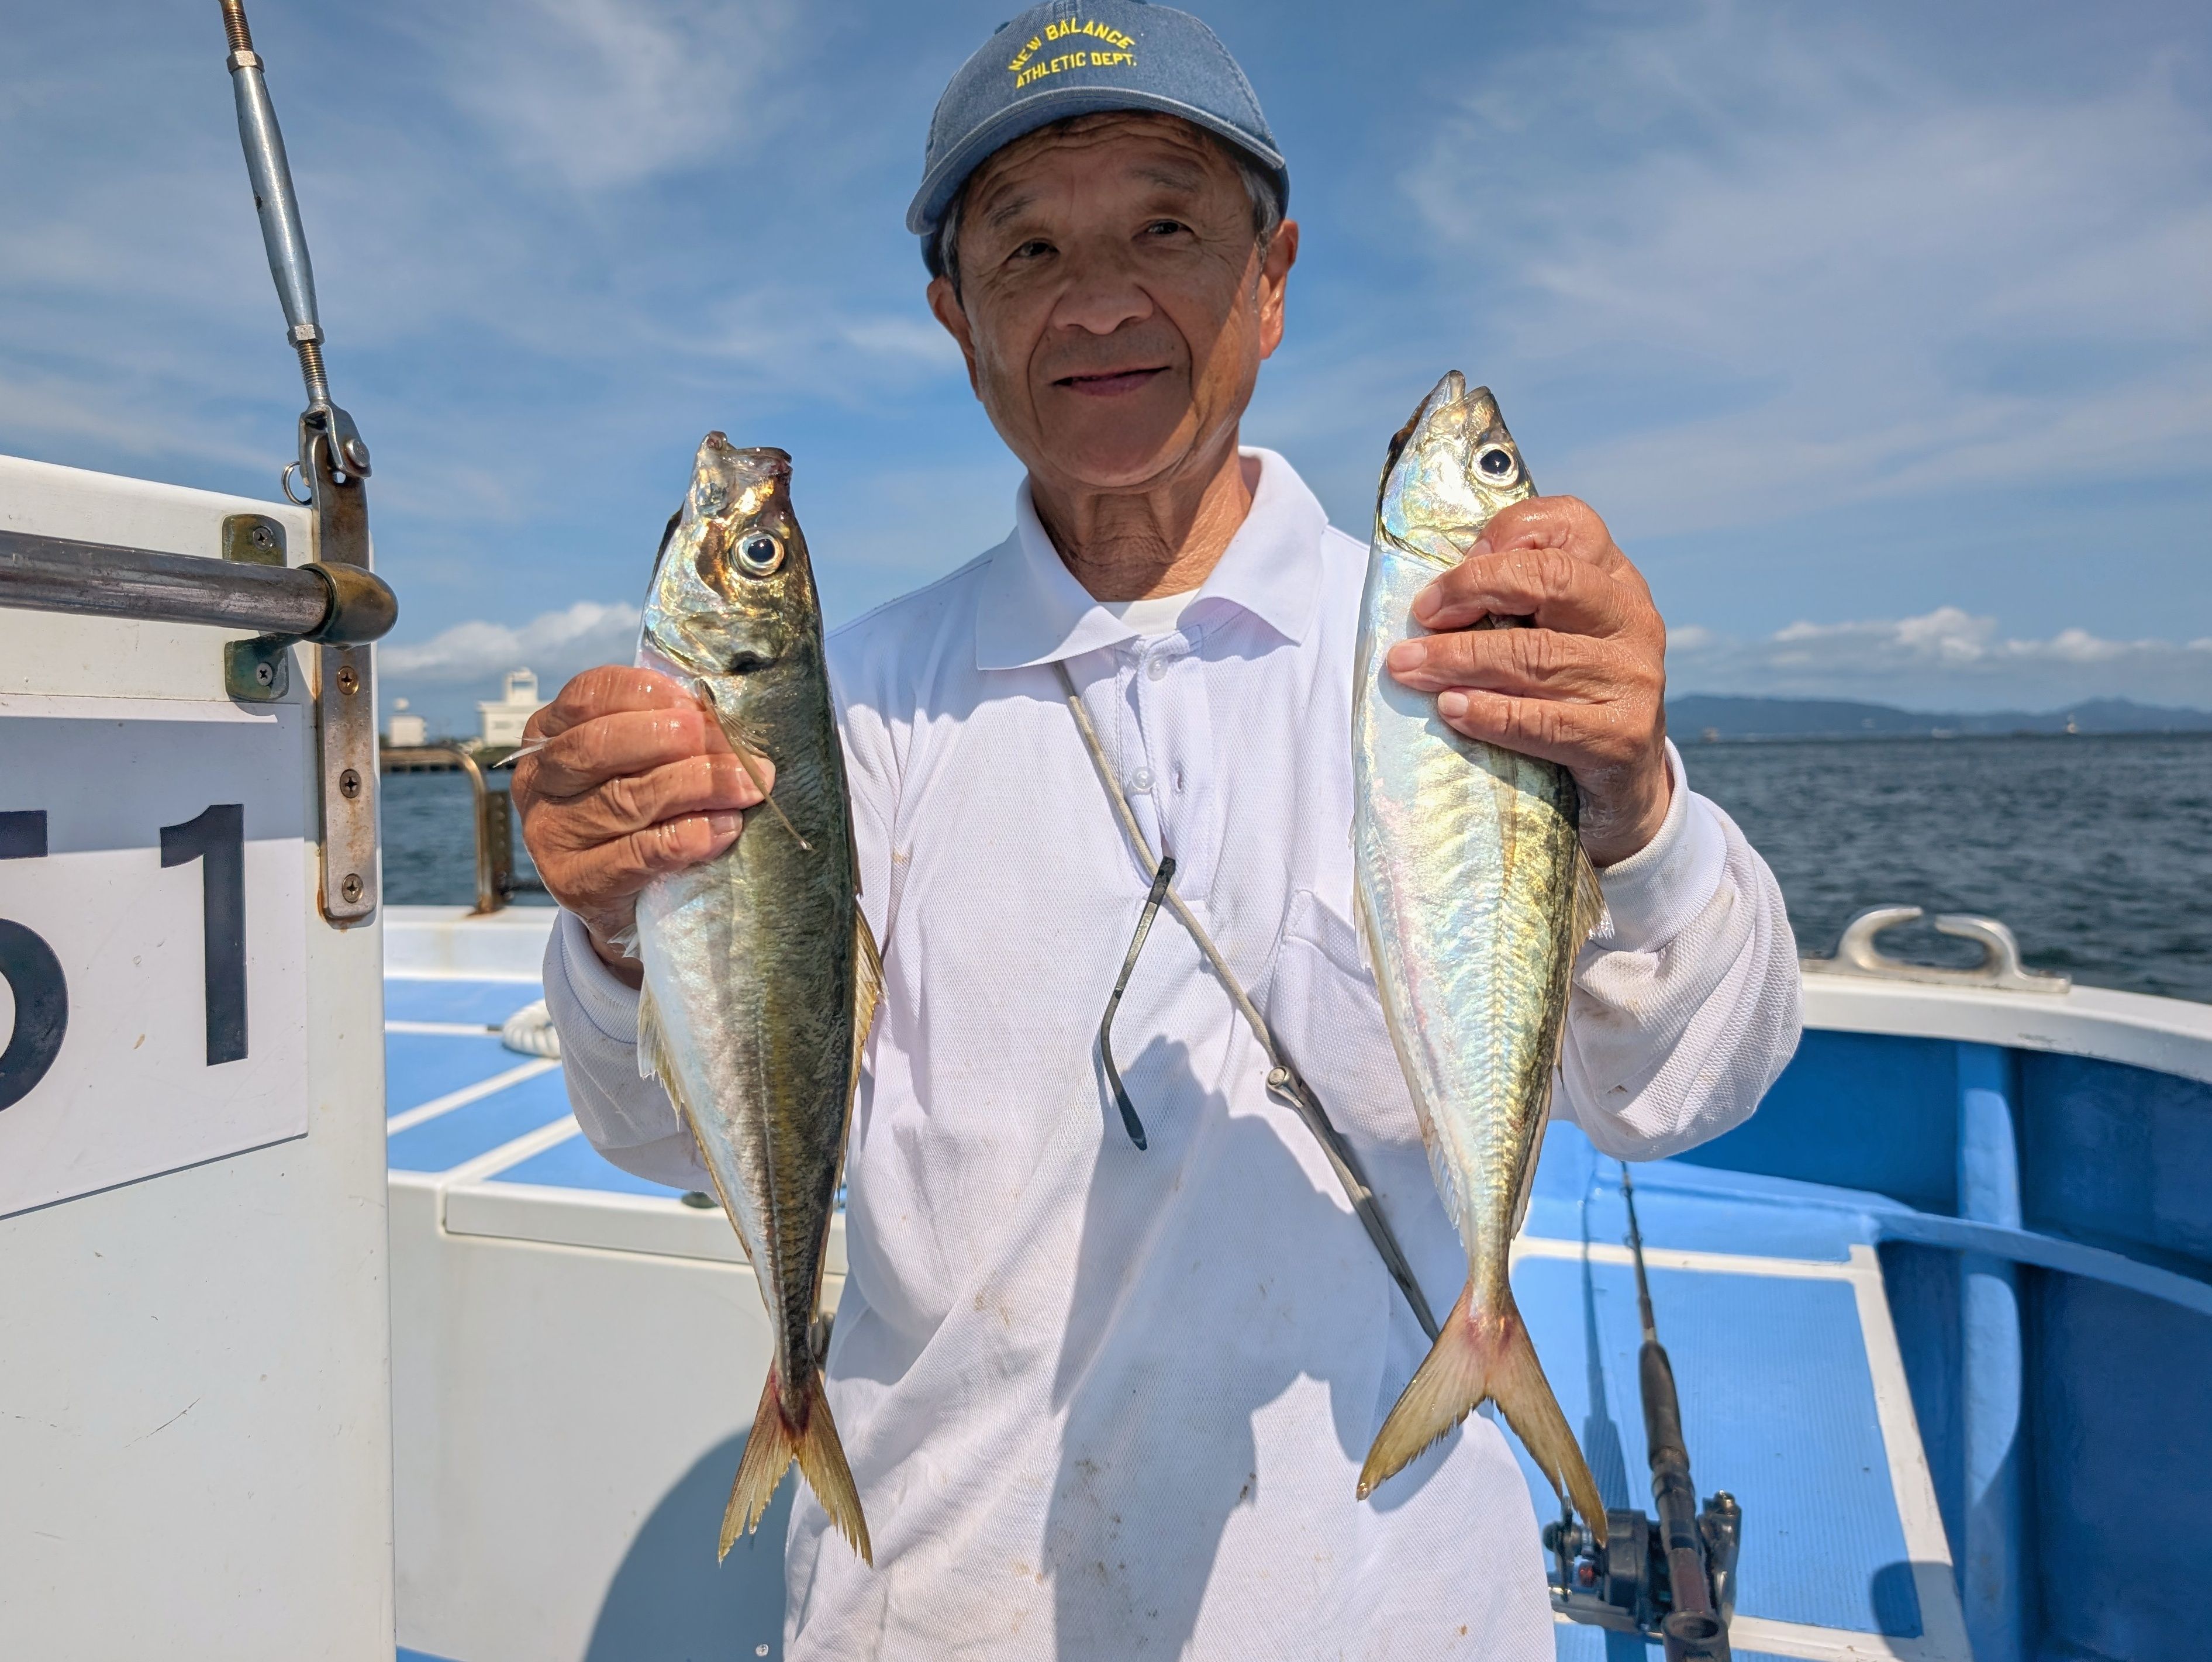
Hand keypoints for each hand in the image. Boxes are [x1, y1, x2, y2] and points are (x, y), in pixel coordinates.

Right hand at [510, 666, 770, 984]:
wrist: (623, 901)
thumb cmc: (635, 815)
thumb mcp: (637, 763)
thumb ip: (664, 731)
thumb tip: (721, 716)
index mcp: (548, 734)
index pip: (589, 696)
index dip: (648, 693)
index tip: (698, 705)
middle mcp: (539, 781)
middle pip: (603, 744)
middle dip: (677, 738)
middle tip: (733, 745)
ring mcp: (551, 834)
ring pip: (629, 797)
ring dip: (700, 785)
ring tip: (748, 785)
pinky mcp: (577, 882)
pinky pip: (641, 853)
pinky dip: (691, 836)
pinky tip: (726, 827)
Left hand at [1383, 496, 1669, 865]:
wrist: (1623, 783)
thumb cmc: (1565, 694)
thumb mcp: (1550, 634)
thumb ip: (1511, 604)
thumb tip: (1430, 597)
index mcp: (1614, 579)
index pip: (1572, 523)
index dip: (1510, 530)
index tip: (1460, 557)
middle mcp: (1632, 619)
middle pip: (1551, 579)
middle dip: (1473, 589)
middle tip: (1421, 614)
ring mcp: (1633, 678)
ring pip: (1536, 655)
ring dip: (1459, 659)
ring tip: (1408, 668)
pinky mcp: (1622, 736)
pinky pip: (1544, 721)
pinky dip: (1490, 714)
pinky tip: (1451, 710)